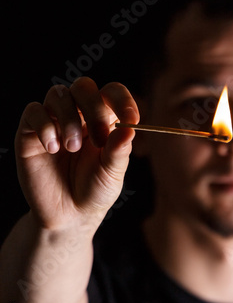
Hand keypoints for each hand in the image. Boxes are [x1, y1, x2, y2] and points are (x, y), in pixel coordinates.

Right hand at [14, 77, 138, 230]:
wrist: (68, 215)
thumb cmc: (95, 190)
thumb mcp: (112, 173)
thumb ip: (119, 150)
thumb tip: (130, 127)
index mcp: (104, 119)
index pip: (111, 93)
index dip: (122, 99)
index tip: (132, 118)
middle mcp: (79, 114)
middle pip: (84, 87)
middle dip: (93, 108)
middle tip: (99, 140)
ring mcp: (54, 121)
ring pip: (58, 94)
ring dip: (69, 119)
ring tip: (73, 148)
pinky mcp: (30, 132)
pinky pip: (33, 111)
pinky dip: (45, 126)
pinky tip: (53, 148)